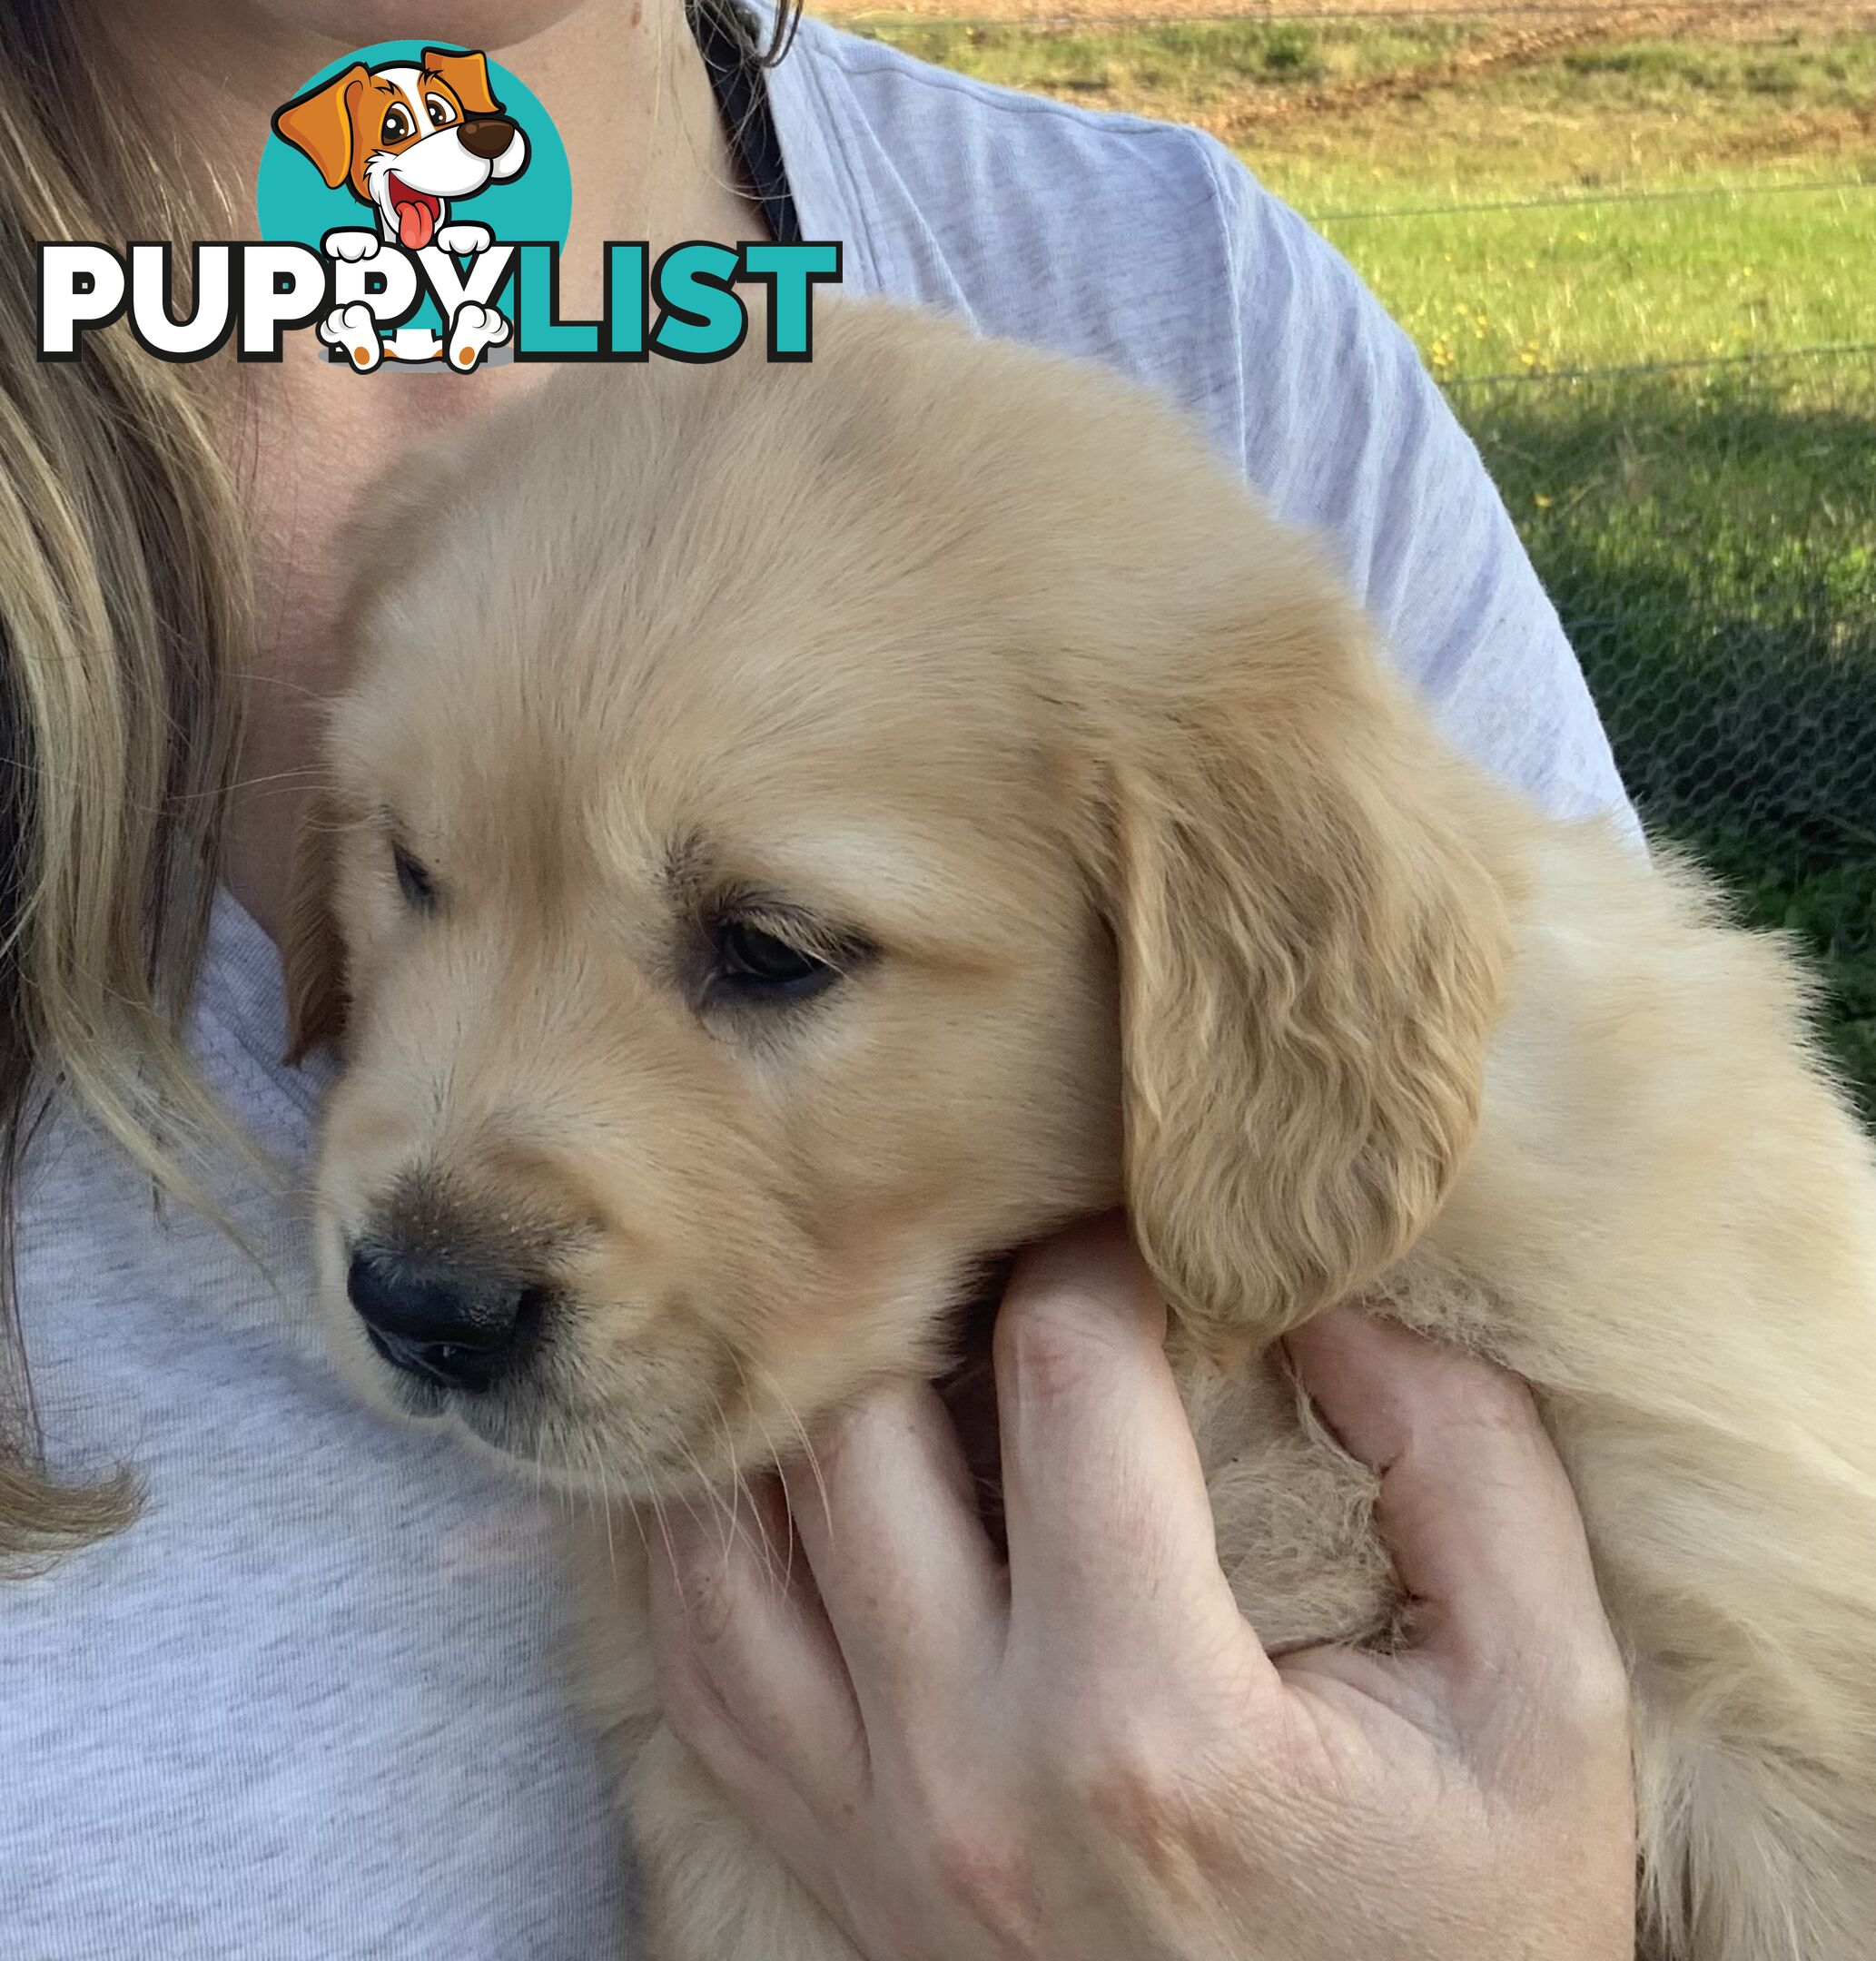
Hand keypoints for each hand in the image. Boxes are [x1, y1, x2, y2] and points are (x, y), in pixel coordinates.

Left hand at [647, 1216, 1635, 1959]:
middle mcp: (961, 1769)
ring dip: (812, 1395)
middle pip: (861, 1419)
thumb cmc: (1461, 1930)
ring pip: (734, 1525)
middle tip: (1020, 1253)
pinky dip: (720, 1523)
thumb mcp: (1544, 1709)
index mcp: (1148, 1719)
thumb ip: (1468, 1466)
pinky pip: (694, 1646)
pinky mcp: (821, 1856)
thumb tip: (1331, 1291)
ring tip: (909, 1329)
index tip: (1154, 1228)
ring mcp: (863, 1823)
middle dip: (944, 1291)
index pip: (1064, 1369)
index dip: (1109, 1249)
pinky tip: (798, 1459)